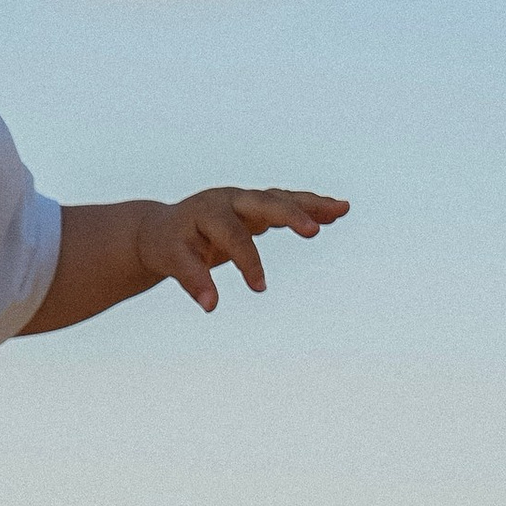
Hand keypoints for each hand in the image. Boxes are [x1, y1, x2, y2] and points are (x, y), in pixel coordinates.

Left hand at [142, 185, 346, 311]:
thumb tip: (211, 306)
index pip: (233, 235)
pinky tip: (335, 212)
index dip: (247, 261)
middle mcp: (229, 199)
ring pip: (281, 199)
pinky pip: (286, 205)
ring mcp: (245, 200)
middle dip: (289, 215)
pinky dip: (310, 207)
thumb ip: (192, 281)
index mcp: (207, 211)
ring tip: (341, 209)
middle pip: (264, 203)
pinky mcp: (256, 207)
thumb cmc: (168, 246)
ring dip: (311, 205)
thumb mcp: (172, 262)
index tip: (259, 289)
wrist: (164, 228)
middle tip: (313, 231)